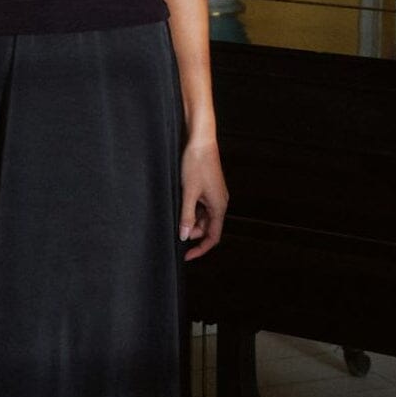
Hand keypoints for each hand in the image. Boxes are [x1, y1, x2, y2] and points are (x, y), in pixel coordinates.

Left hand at [178, 139, 226, 260]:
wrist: (201, 141)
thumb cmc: (196, 164)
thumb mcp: (188, 193)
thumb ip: (186, 216)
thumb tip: (184, 236)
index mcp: (219, 206)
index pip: (213, 237)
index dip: (200, 249)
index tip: (186, 255)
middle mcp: (220, 202)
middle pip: (207, 228)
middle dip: (192, 232)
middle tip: (175, 228)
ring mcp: (215, 196)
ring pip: (203, 217)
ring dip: (190, 220)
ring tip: (176, 214)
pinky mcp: (209, 189)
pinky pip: (201, 206)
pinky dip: (191, 210)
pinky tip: (180, 204)